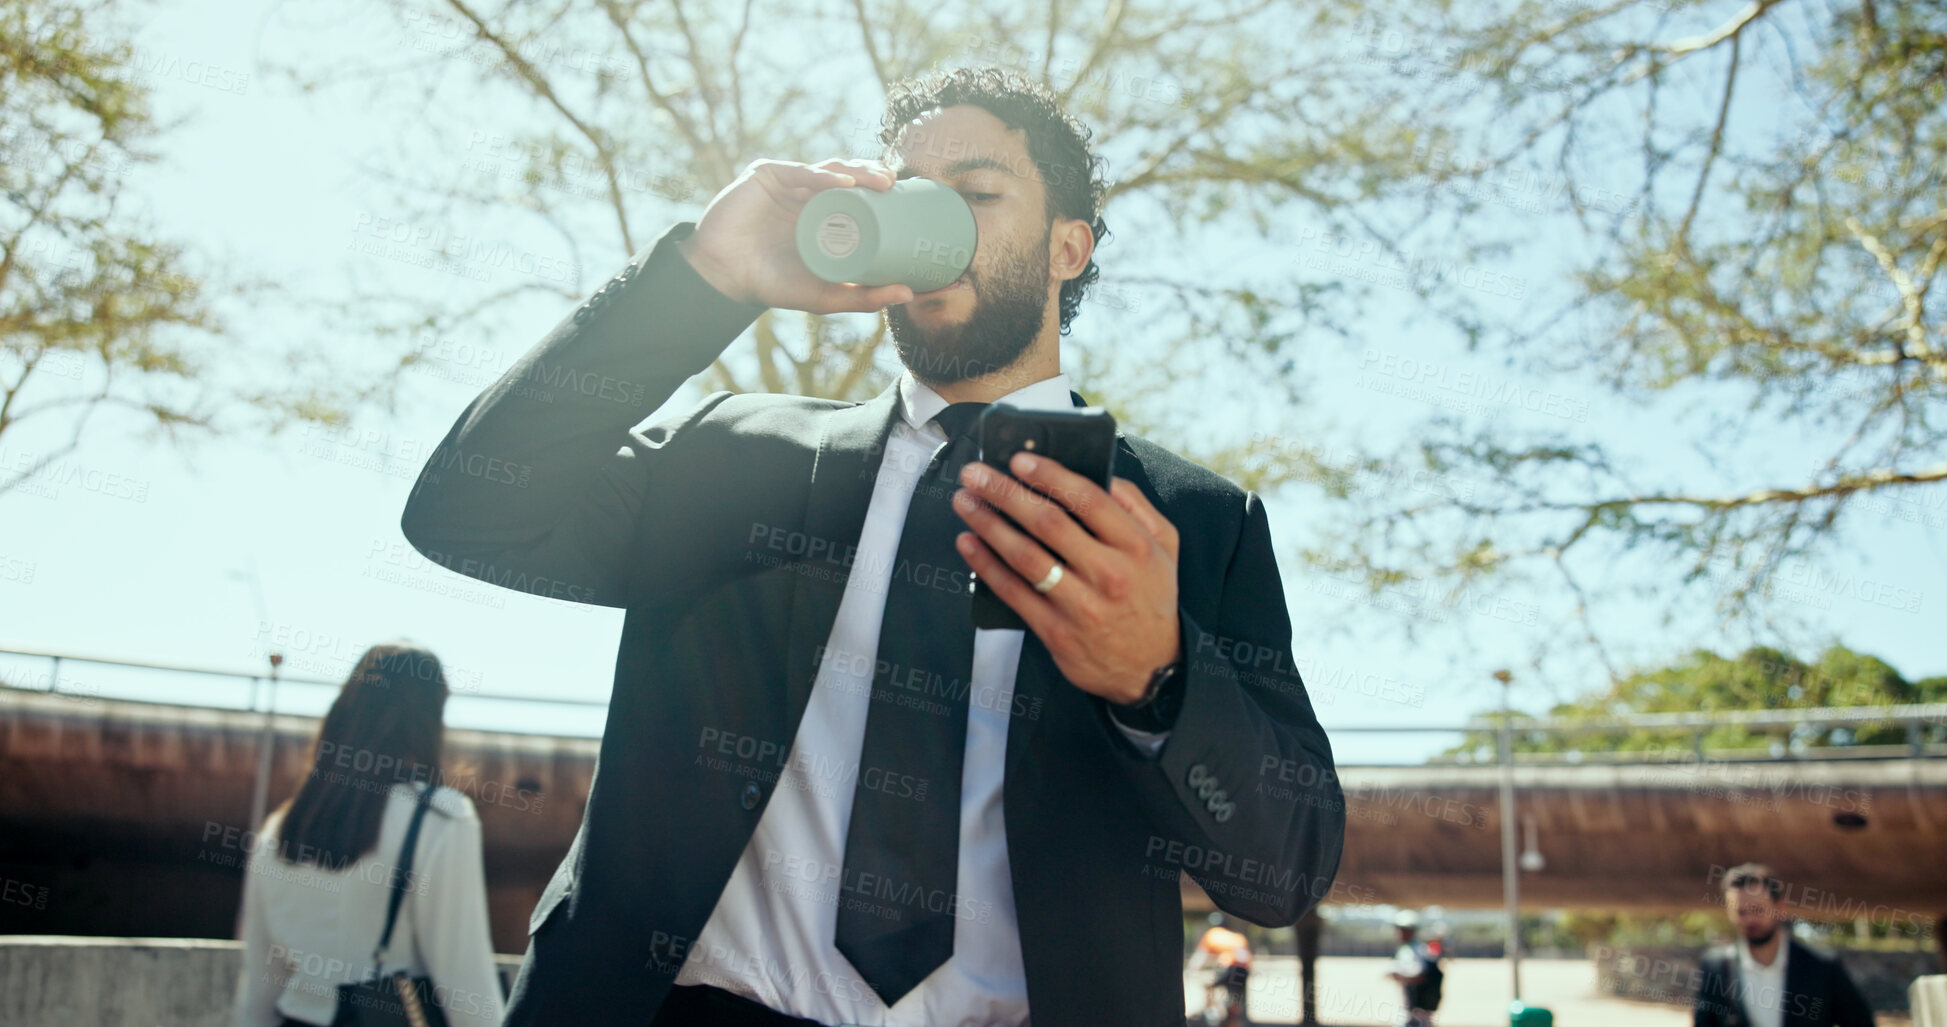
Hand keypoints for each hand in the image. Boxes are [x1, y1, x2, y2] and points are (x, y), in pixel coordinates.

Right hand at [677, 158, 914, 313]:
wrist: (725, 277)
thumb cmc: (774, 285)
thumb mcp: (826, 295)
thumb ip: (865, 297)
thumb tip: (910, 295)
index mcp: (823, 216)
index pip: (858, 194)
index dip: (881, 190)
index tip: (907, 196)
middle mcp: (807, 195)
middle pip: (847, 177)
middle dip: (873, 175)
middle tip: (895, 184)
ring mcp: (787, 183)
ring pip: (828, 169)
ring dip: (856, 171)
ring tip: (880, 181)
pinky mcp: (766, 175)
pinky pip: (799, 170)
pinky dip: (822, 175)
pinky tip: (844, 183)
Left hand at [952, 453, 1180, 703]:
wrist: (1150, 669)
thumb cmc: (1151, 598)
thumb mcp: (1165, 547)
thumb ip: (1137, 506)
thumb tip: (1103, 473)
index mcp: (1136, 546)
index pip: (1088, 499)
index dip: (1049, 475)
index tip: (1018, 459)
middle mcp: (1109, 574)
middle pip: (1048, 523)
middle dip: (1005, 492)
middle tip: (975, 474)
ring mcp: (1080, 605)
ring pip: (1024, 556)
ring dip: (988, 524)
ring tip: (965, 502)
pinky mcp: (1055, 631)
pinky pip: (1013, 592)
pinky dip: (986, 565)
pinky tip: (968, 544)